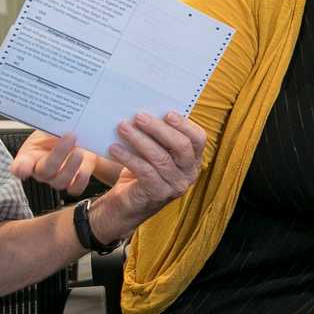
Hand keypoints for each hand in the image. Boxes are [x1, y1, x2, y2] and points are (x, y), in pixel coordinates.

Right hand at [11, 130, 92, 196]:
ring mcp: (56, 178)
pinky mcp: (72, 182)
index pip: (19, 166)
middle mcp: (41, 170)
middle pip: (44, 171)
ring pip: (60, 181)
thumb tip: (56, 120)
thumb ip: (49, 126)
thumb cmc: (57, 133)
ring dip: (71, 166)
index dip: (20, 168)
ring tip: (80, 151)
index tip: (23, 168)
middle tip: (69, 137)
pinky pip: (75, 188)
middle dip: (58, 154)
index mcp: (29, 156)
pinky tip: (84, 169)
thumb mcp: (50, 126)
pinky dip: (81, 181)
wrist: (77, 139)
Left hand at [91, 111, 206, 236]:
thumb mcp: (154, 151)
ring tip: (122, 127)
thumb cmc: (142, 171)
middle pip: (181, 147)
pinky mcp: (158, 195)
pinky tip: (114, 148)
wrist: (127, 204)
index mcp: (193, 160)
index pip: (198, 139)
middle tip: (138, 116)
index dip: (184, 124)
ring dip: (139, 140)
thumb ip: (158, 136)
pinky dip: (128, 157)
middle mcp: (189, 174)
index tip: (166, 113)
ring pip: (160, 158)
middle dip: (159, 129)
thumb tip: (146, 110)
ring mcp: (175, 187)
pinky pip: (144, 171)